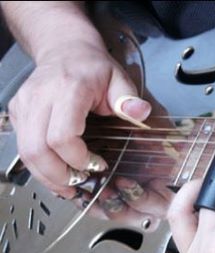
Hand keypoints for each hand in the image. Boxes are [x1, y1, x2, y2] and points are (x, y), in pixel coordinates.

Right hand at [9, 40, 150, 197]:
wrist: (65, 50)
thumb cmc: (92, 66)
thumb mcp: (118, 79)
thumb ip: (128, 99)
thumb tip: (141, 114)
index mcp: (67, 90)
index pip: (62, 137)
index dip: (78, 159)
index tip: (96, 165)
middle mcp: (39, 98)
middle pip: (37, 150)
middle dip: (59, 176)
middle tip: (80, 183)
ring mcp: (24, 105)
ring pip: (25, 153)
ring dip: (46, 176)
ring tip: (68, 184)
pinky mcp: (17, 113)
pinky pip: (23, 148)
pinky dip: (38, 166)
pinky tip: (55, 172)